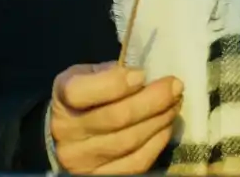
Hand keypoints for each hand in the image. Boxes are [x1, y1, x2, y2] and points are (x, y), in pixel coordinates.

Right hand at [50, 63, 181, 174]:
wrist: (67, 135)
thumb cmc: (84, 99)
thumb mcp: (87, 76)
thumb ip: (110, 73)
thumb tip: (143, 77)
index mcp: (63, 98)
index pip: (82, 92)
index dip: (116, 84)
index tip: (142, 74)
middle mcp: (68, 132)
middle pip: (115, 117)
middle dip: (152, 100)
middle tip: (175, 86)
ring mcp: (83, 160)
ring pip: (129, 140)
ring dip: (159, 120)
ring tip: (174, 104)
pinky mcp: (101, 176)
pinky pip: (136, 162)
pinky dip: (157, 142)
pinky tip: (165, 126)